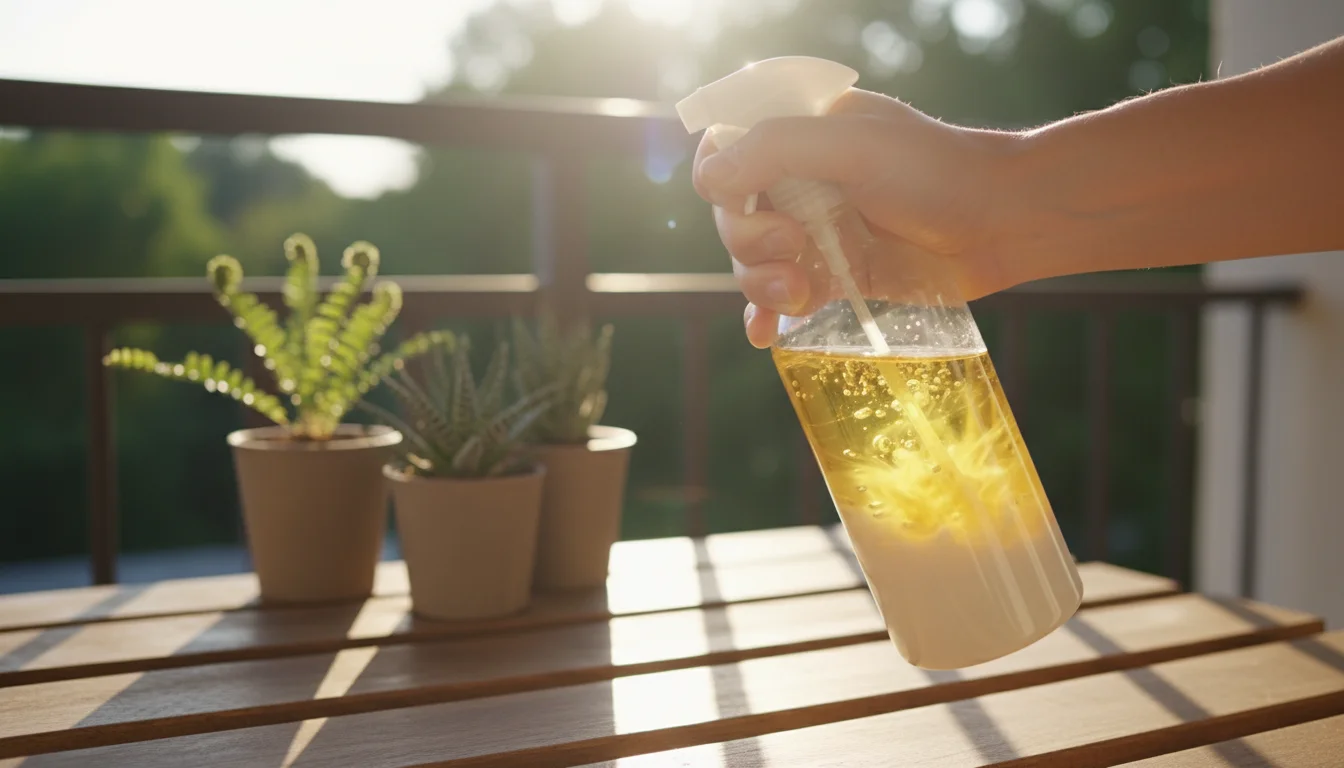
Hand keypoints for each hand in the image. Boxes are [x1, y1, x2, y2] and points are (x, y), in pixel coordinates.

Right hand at [692, 89, 1025, 347]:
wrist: (1000, 224)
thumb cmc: (935, 171)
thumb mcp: (853, 144)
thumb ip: (777, 150)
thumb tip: (711, 180)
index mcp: (799, 133)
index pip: (725, 150)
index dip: (719, 179)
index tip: (737, 199)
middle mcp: (798, 181)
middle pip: (731, 215)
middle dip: (748, 239)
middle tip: (791, 245)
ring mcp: (813, 231)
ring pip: (749, 262)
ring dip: (759, 283)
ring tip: (800, 292)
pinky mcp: (832, 276)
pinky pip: (777, 299)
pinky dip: (763, 317)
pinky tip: (763, 335)